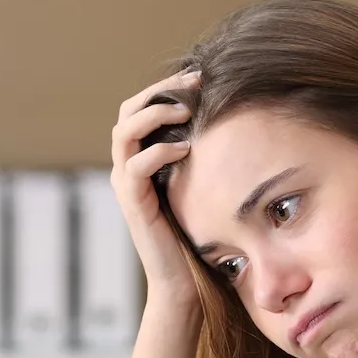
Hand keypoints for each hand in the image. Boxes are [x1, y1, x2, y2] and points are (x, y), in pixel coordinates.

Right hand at [110, 69, 200, 305]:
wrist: (184, 280)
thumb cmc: (198, 234)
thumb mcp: (203, 184)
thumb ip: (204, 156)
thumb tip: (234, 122)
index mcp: (142, 158)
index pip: (140, 108)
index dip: (165, 87)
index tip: (200, 76)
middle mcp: (127, 167)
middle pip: (127, 111)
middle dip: (159, 90)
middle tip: (194, 82)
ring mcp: (126, 185)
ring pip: (124, 132)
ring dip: (154, 113)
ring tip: (186, 109)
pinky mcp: (133, 204)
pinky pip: (135, 166)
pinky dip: (158, 151)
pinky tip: (185, 148)